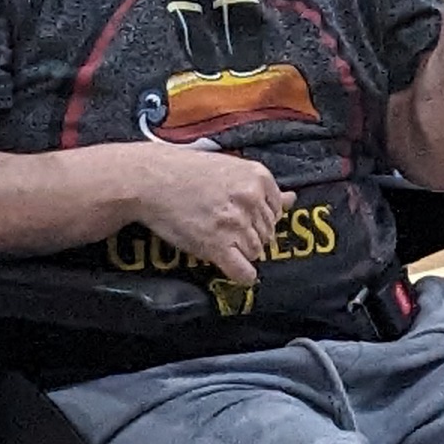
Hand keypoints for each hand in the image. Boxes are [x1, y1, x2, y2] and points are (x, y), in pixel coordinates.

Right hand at [122, 143, 290, 287]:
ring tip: (218, 240)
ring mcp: (236, 224)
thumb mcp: (230, 167)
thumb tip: (292, 199)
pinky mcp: (217, 245)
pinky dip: (241, 275)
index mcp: (259, 178)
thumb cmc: (185, 171)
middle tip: (223, 228)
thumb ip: (263, 188)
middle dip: (248, 236)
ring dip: (240, 252)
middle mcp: (252, 200)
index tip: (238, 217)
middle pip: (266, 234)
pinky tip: (234, 269)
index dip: (258, 219)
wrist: (150, 179)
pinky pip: (243, 271)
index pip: (277, 212)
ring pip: (255, 252)